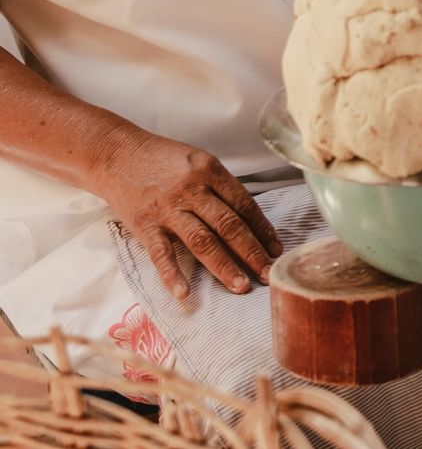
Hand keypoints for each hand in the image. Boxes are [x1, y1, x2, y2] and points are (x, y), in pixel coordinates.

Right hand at [92, 130, 282, 301]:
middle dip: (252, 253)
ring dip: (224, 266)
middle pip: (229, 225)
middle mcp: (192, 190)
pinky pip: (161, 253)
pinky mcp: (145, 225)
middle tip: (269, 275)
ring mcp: (168, 209)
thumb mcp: (200, 162)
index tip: (276, 251)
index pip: (244, 205)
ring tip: (241, 286)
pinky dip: (172, 274)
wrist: (117, 154)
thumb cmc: (164, 160)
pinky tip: (184, 293)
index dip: (263, 230)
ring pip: (202, 241)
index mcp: (211, 172)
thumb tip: (249, 220)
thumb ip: (221, 188)